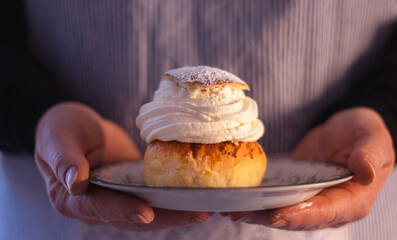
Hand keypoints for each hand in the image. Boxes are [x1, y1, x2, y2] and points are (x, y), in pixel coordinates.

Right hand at [35, 102, 211, 231]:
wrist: (77, 127)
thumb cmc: (61, 130)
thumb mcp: (57, 138)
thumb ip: (65, 159)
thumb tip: (76, 181)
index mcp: (72, 199)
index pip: (100, 207)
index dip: (123, 210)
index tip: (147, 212)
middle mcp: (97, 206)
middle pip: (132, 216)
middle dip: (165, 217)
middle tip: (195, 214)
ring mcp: (118, 199)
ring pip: (149, 211)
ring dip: (177, 212)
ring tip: (205, 209)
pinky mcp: (134, 189)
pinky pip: (155, 197)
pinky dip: (175, 198)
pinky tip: (196, 196)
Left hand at [228, 107, 394, 229]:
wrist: (347, 131)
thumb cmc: (364, 134)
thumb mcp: (371, 138)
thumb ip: (368, 155)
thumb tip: (365, 172)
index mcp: (351, 201)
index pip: (323, 214)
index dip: (299, 216)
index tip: (275, 215)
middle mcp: (329, 207)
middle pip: (297, 219)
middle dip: (269, 217)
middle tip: (242, 213)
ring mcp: (310, 201)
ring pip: (282, 212)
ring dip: (257, 212)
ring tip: (231, 210)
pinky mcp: (294, 191)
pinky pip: (275, 199)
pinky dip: (256, 200)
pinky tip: (235, 198)